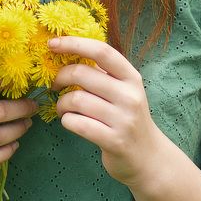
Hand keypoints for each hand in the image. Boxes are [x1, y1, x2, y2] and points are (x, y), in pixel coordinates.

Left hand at [49, 36, 166, 188]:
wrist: (148, 158)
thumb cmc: (126, 117)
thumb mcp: (123, 90)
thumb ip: (102, 72)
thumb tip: (66, 47)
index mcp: (131, 77)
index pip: (101, 51)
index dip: (74, 43)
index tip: (52, 44)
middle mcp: (130, 96)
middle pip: (82, 73)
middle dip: (60, 77)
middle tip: (55, 86)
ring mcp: (124, 119)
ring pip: (75, 99)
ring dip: (61, 104)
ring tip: (63, 109)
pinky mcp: (114, 141)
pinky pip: (76, 123)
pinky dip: (66, 121)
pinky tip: (70, 122)